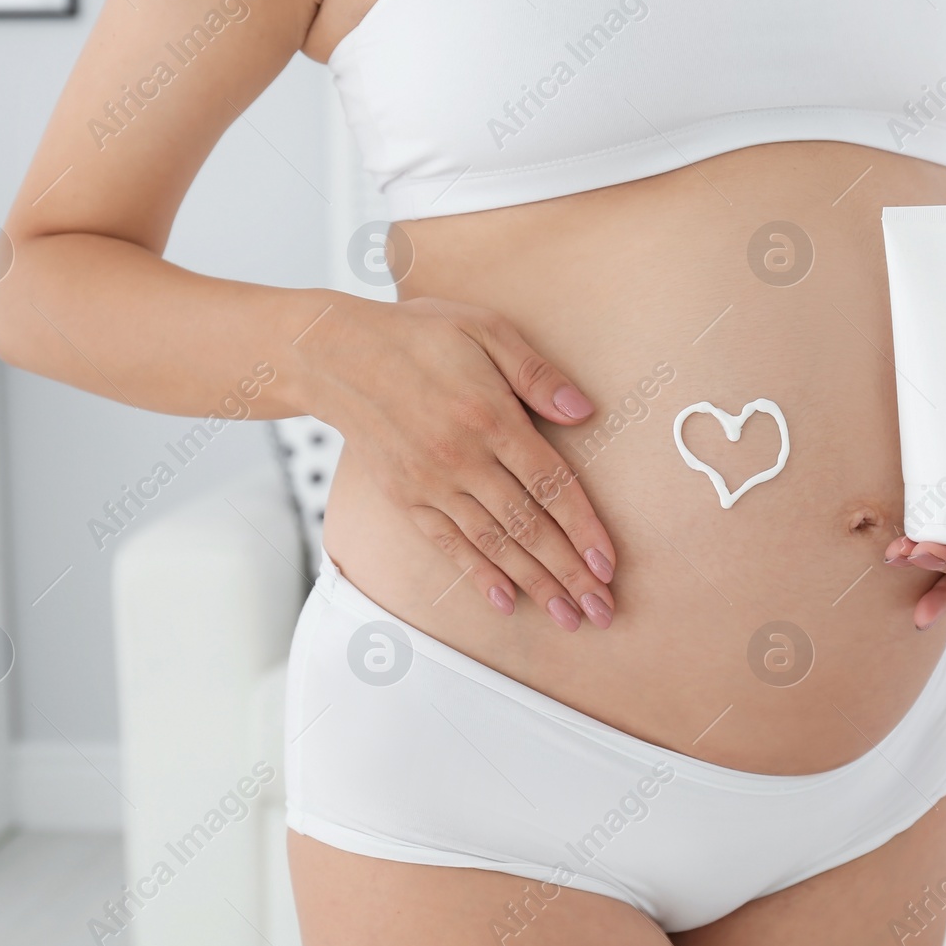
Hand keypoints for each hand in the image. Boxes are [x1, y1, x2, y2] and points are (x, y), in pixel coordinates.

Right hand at [318, 296, 615, 630]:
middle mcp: (463, 459)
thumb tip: (584, 411)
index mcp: (491, 418)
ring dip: (535, 585)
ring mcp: (432, 483)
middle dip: (569, 574)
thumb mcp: (485, 329)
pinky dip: (479, 575)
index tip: (608, 566)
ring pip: (493, 544)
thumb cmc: (420, 336)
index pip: (551, 485)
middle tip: (602, 610)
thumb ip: (536, 374)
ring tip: (567, 616)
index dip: (584, 529)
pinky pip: (449, 544)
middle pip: (529, 527)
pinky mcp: (405, 497)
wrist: (337, 355)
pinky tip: (506, 602)